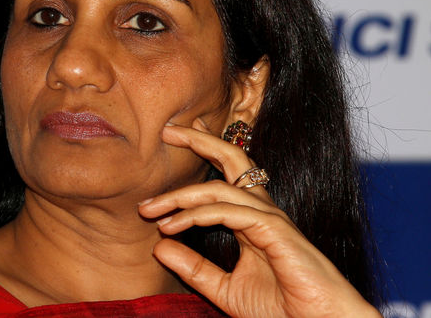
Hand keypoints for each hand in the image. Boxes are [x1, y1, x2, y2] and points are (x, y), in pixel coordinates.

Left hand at [138, 120, 380, 317]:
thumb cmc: (282, 310)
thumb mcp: (225, 289)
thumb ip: (194, 269)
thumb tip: (159, 248)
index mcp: (253, 218)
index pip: (226, 173)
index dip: (203, 149)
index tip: (174, 137)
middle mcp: (262, 210)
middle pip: (232, 157)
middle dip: (199, 140)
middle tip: (167, 130)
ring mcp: (270, 217)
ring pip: (220, 188)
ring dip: (181, 196)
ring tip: (148, 209)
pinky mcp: (275, 230)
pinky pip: (229, 213)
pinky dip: (197, 216)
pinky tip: (172, 226)